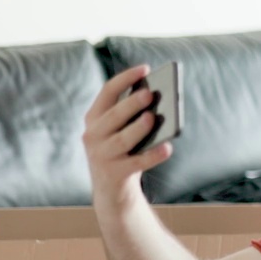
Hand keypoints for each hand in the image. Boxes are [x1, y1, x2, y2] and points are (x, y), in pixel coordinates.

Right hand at [82, 65, 173, 207]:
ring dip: (138, 128)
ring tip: (153, 118)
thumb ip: (135, 116)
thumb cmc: (124, 151)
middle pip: (113, 116)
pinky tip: (168, 148)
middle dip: (130, 104)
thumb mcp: (123, 130)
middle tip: (149, 94)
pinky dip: (152, 156)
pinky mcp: (114, 174)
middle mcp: (92, 135)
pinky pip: (136, 163)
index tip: (146, 68)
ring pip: (122, 139)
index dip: (126, 78)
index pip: (107, 92)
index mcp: (95, 118)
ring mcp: (100, 156)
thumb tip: (160, 103)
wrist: (112, 190)